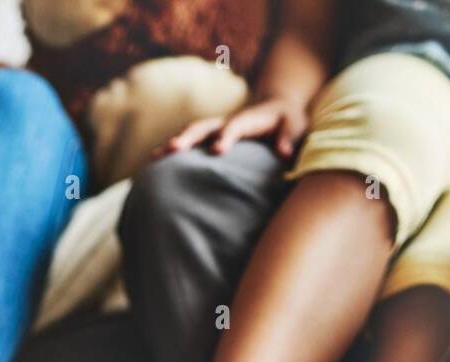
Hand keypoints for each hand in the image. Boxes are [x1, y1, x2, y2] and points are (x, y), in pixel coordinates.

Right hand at [160, 96, 309, 159]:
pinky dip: (176, 151)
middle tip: (173, 150)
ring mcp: (218, 128)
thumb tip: (283, 152)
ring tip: (155, 158)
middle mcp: (228, 121)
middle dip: (188, 137)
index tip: (217, 151)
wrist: (279, 109)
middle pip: (204, 126)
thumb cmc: (289, 121)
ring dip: (175, 143)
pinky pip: (193, 142)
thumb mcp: (295, 127)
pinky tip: (158, 164)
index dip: (226, 137)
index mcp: (248, 119)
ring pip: (193, 133)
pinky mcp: (213, 137)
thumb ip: (289, 138)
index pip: (234, 127)